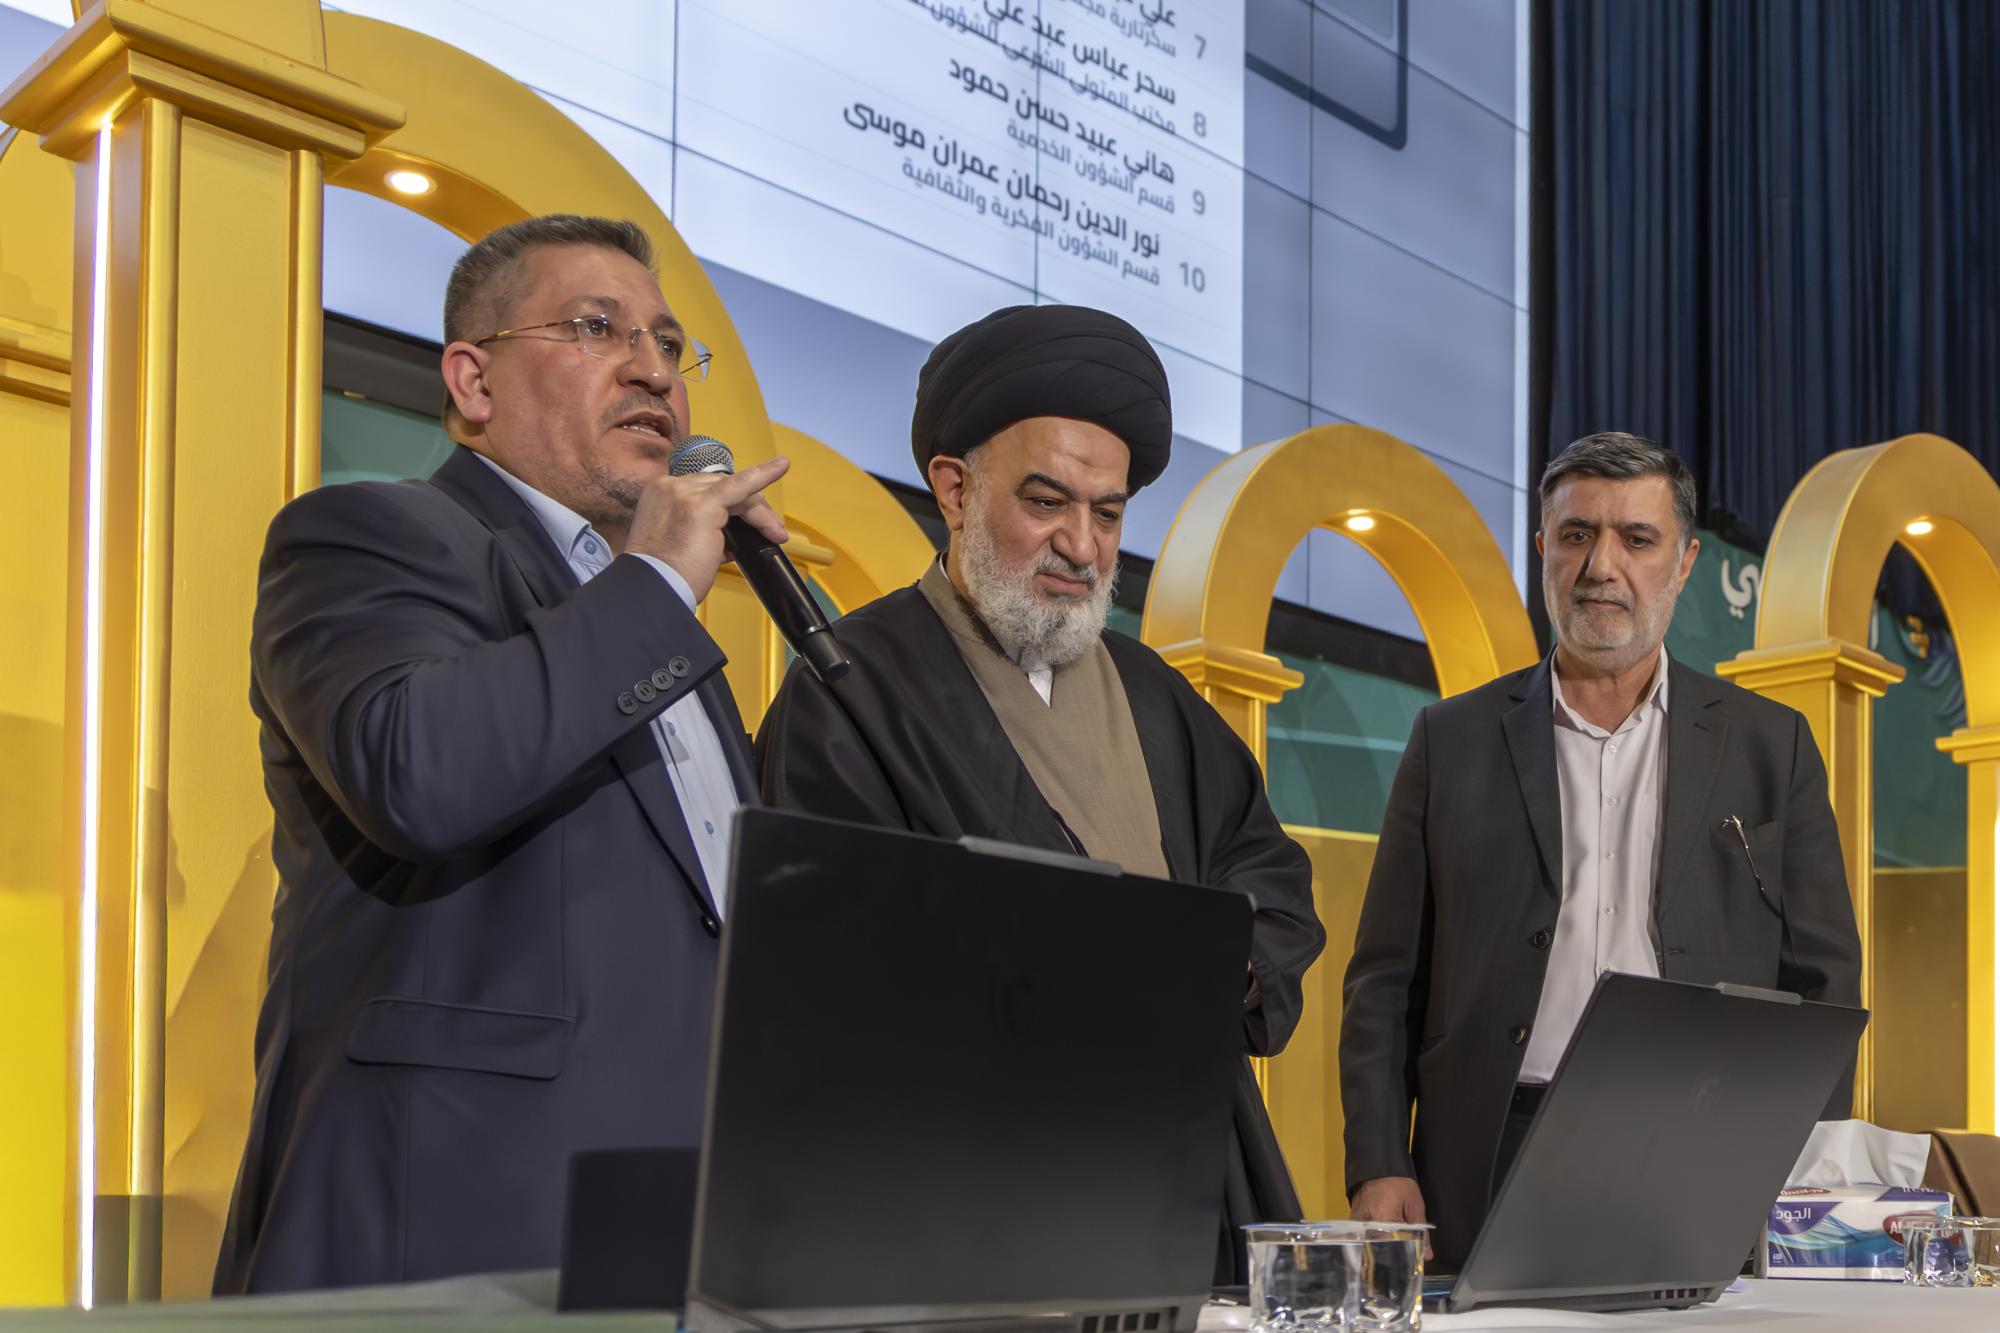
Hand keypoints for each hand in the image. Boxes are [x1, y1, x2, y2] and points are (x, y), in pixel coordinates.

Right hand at [625, 456, 790, 601]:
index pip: (706, 489)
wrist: (654, 590)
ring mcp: (685, 492)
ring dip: (760, 513)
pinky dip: (764, 474)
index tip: (745, 521)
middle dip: (751, 509)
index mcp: (662, 494)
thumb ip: (701, 529)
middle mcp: (671, 487)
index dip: (730, 506)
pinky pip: (741, 484)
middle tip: (770, 531)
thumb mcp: (678, 543)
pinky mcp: (703, 504)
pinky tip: (782, 466)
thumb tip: (729, 538)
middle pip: (724, 487)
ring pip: (737, 492)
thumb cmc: (666, 576)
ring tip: (776, 533)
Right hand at [1350, 1176, 1431, 1257]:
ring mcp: (1357, 1225)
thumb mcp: (1415, 1204)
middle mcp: (1367, 1226)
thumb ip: (1421, 1231)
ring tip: (1393, 1241)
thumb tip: (1427, 1255)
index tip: (1413, 1257)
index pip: (1395, 1250)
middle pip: (1382, 1251)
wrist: (1377, 1166)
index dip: (1406, 1256)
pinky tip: (1382, 1237)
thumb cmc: (1398, 1183)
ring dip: (1384, 1247)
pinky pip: (1365, 1238)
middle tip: (1404, 1249)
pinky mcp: (1354, 1222)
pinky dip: (1374, 1240)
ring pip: (1372, 1246)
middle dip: (1395, 1254)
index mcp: (1384, 1221)